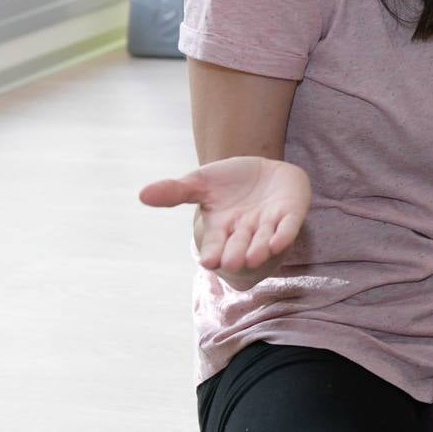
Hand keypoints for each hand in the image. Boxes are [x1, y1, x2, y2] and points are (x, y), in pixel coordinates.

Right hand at [140, 156, 310, 273]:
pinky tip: (279, 242)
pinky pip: (288, 228)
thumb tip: (142, 194)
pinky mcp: (290, 214)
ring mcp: (268, 224)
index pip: (216, 243)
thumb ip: (176, 191)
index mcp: (222, 227)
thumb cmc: (229, 181)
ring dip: (260, 248)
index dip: (213, 251)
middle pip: (239, 245)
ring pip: (263, 241)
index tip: (208, 261)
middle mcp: (245, 231)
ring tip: (254, 257)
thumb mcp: (201, 182)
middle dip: (236, 253)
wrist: (264, 169)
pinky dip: (283, 235)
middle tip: (231, 262)